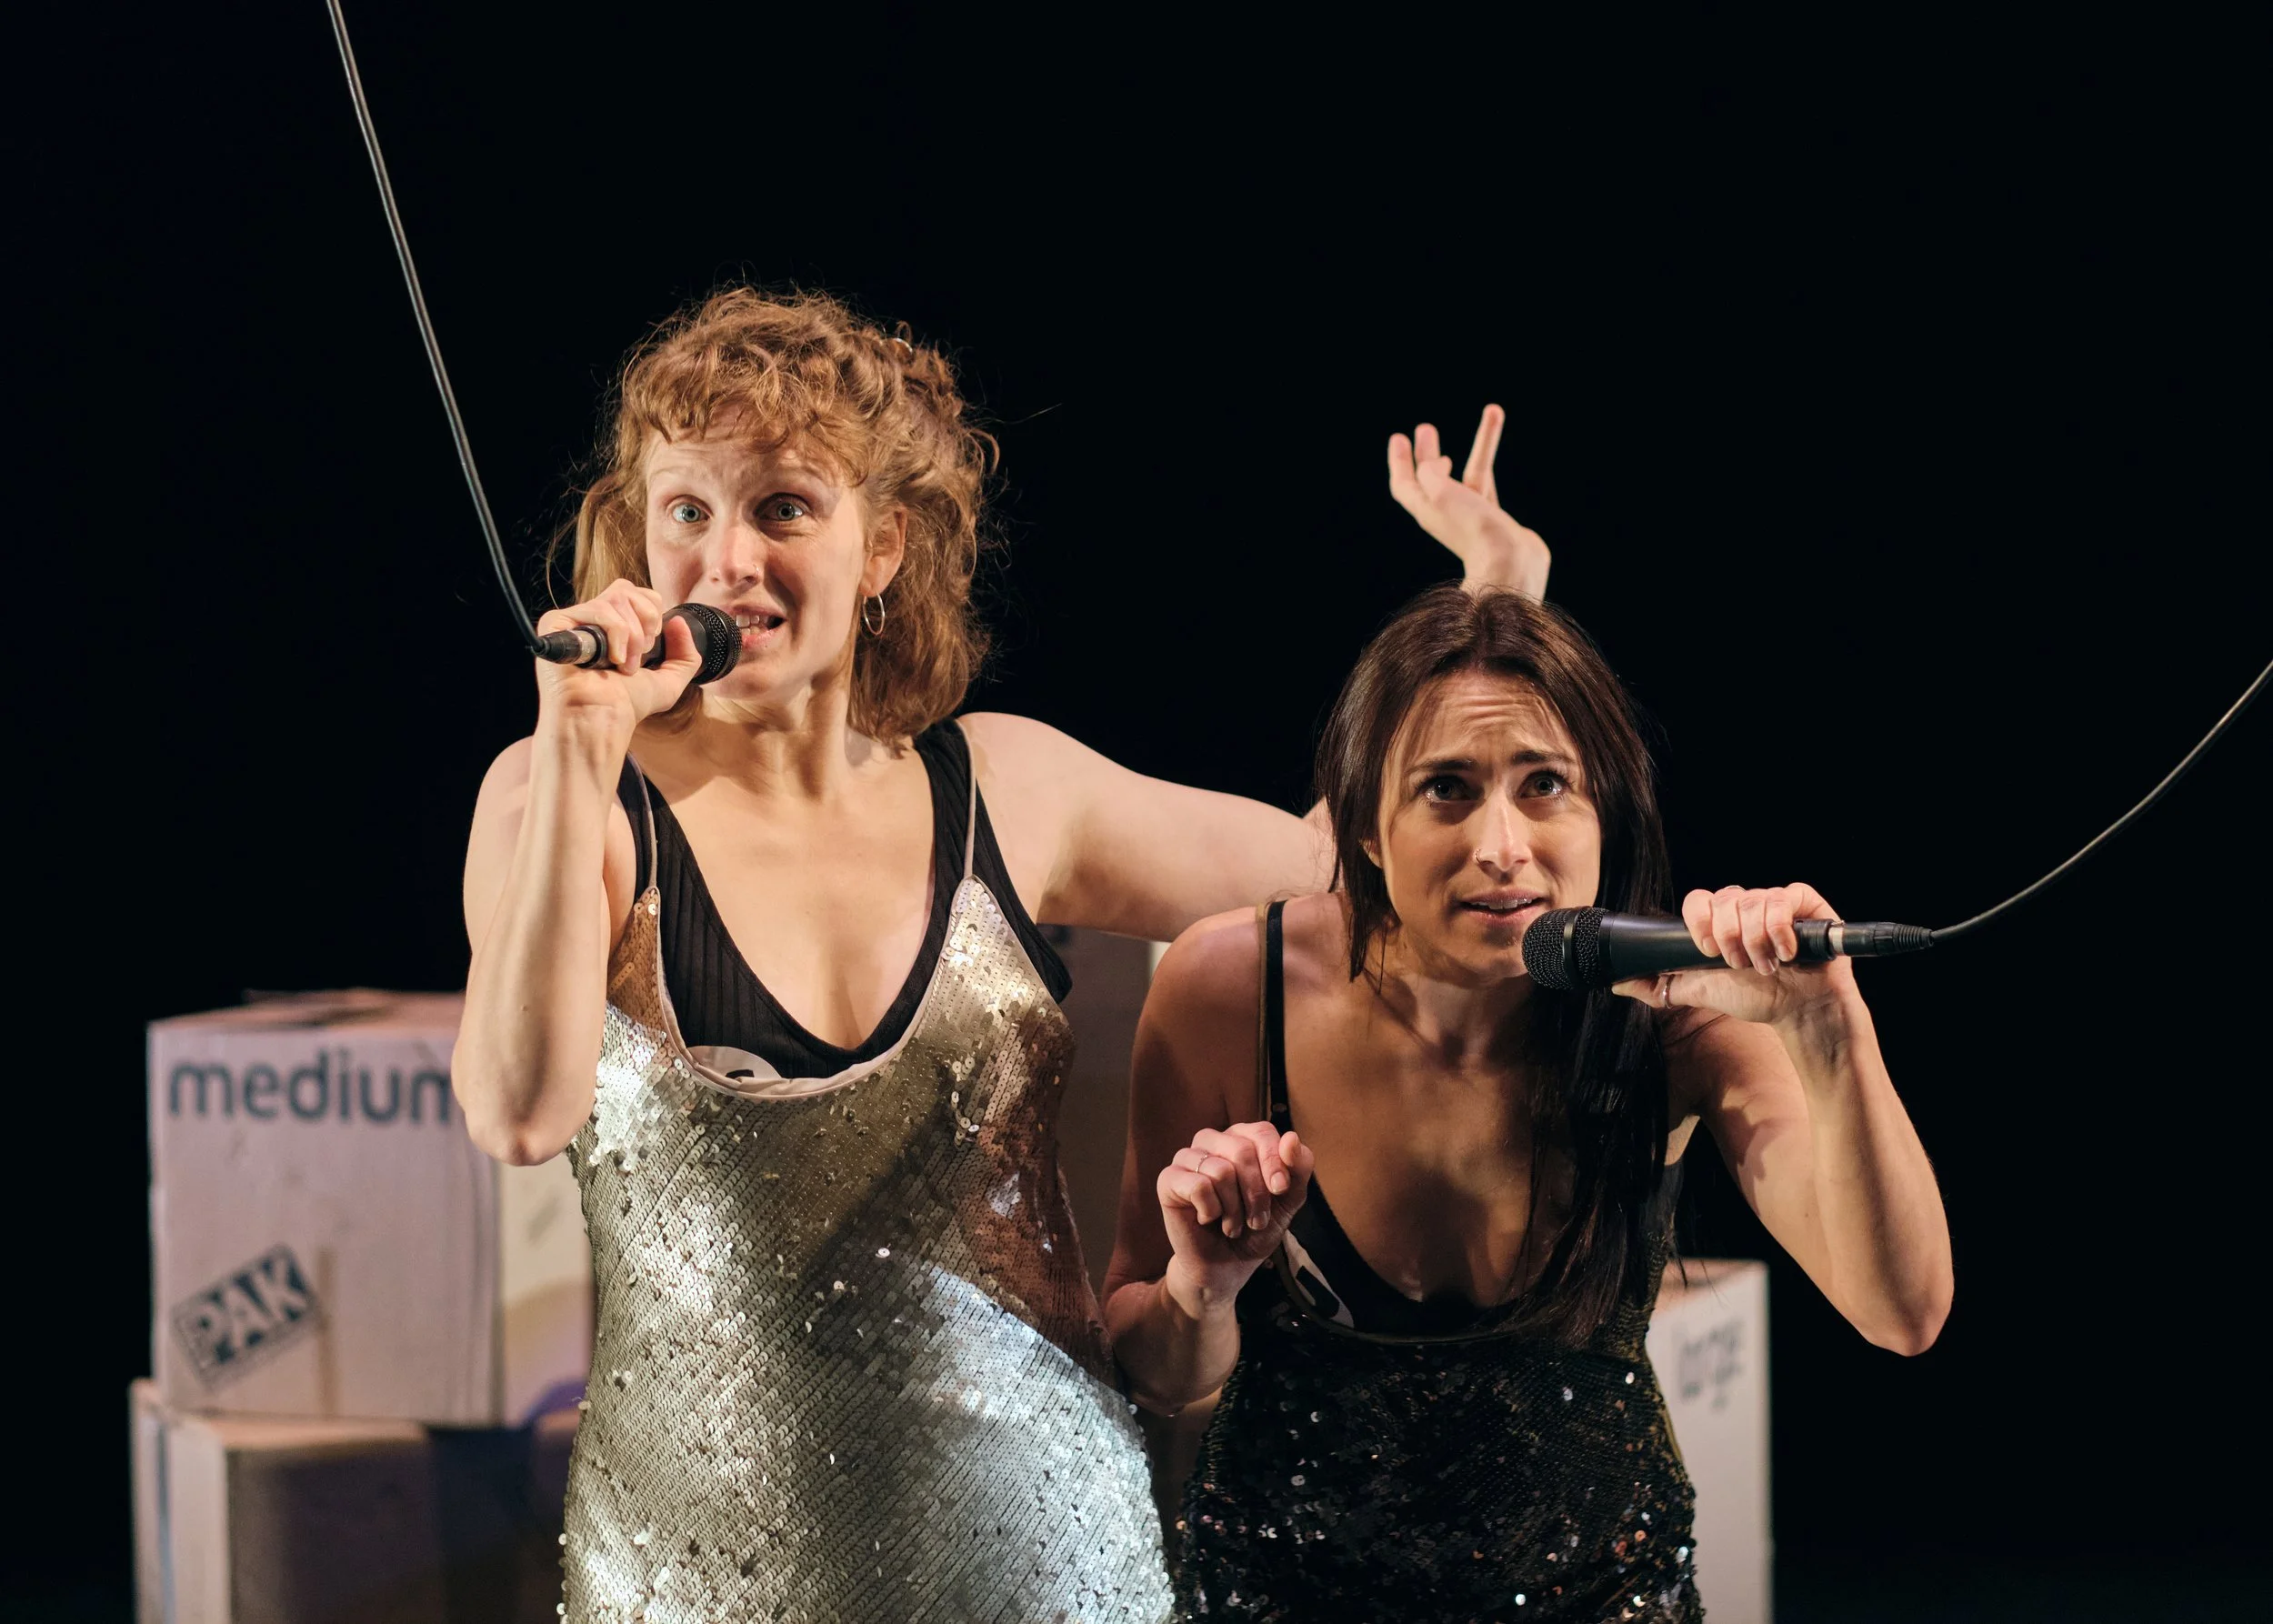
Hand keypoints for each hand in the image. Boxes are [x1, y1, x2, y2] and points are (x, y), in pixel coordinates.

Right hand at [532, 579, 703, 743]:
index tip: (650, 647)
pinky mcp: (556, 623)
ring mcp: (573, 620)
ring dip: (632, 636)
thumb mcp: (668, 681)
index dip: (653, 614)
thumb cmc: (625, 707)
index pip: (637, 594)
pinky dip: (616, 635)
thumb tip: (679, 621)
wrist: (601, 721)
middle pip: (627, 589)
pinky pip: (599, 608)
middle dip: (646, 621)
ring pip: (617, 598)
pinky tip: (610, 660)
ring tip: (624, 664)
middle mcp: (591, 620)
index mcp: (612, 627)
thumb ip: (685, 654)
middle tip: (639, 655)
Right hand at [1156, 1121, 1315, 1307]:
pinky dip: (1211, 1211)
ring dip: (1235, 1209)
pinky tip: (1207, 1219)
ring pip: (1221, 1171)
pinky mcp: (1168, 1180)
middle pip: (1243, 1151)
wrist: (1226, 1268)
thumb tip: (1291, 1137)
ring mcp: (1187, 1158)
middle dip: (1257, 1194)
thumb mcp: (1288, 1200)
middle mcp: (1212, 1140)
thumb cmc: (1254, 1229)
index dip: (1275, 1163)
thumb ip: (1297, 1168)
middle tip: (1255, 1219)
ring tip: (1233, 1223)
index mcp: (1241, 1137)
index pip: (1263, 1132)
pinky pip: (1198, 1186)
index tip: (1280, 1191)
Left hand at [1387, 405, 1550, 597]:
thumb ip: (1430, 473)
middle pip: (1430, 478)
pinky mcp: (1494, 518)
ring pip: (1468, 472)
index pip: (1403, 484)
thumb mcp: (1440, 492)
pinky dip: (1489, 457)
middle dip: (1427, 453)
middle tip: (1426, 429)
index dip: (1399, 461)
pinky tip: (1489, 446)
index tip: (1399, 438)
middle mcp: (1445, 513)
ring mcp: (1471, 516)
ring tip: (1492, 410)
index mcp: (1425, 510)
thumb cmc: (1472, 528)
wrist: (1510, 561)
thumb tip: (1433, 466)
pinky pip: (1487, 480)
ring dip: (1479, 442)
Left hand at [1612, 883, 1859, 1029]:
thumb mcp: (1701, 991)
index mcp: (1720, 920)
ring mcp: (1775, 901)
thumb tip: (1616, 983)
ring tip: (1766, 966)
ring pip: (1753, 901)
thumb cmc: (1756, 997)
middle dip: (1729, 938)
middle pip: (1724, 899)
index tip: (1706, 951)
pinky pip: (1783, 898)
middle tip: (1740, 965)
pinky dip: (1780, 930)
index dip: (1699, 921)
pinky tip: (1787, 952)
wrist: (1799, 1011)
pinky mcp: (1804, 903)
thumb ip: (1661, 986)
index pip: (1698, 900)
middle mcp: (1746, 905)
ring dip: (1757, 941)